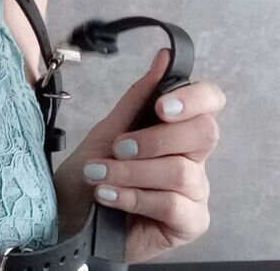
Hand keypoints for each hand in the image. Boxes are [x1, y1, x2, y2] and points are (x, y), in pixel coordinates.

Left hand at [51, 47, 224, 263]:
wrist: (68, 220)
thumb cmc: (89, 176)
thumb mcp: (107, 132)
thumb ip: (138, 98)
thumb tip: (164, 57)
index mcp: (177, 131)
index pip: (211, 102)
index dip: (195, 98)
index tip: (160, 107)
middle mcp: (193, 159)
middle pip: (204, 133)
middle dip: (155, 139)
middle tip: (118, 147)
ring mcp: (195, 193)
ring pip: (180, 171)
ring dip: (130, 171)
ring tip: (99, 175)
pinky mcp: (190, 223)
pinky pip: (172, 203)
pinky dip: (133, 196)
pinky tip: (108, 196)